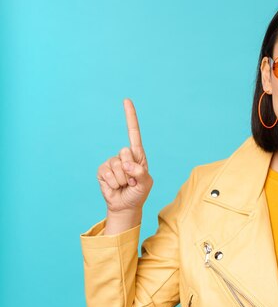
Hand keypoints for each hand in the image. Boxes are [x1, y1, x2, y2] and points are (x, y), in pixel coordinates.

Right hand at [96, 99, 152, 213]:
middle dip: (130, 170)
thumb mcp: (145, 184)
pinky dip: (113, 183)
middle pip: (125, 152)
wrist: (125, 206)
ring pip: (117, 166)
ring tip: (124, 185)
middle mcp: (124, 156)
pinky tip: (115, 186)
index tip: (126, 100)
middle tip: (131, 181)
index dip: (130, 117)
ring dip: (122, 180)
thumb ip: (140, 173)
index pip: (133, 133)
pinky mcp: (102, 170)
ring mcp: (112, 162)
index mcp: (138, 155)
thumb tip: (127, 164)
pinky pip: (107, 173)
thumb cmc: (138, 193)